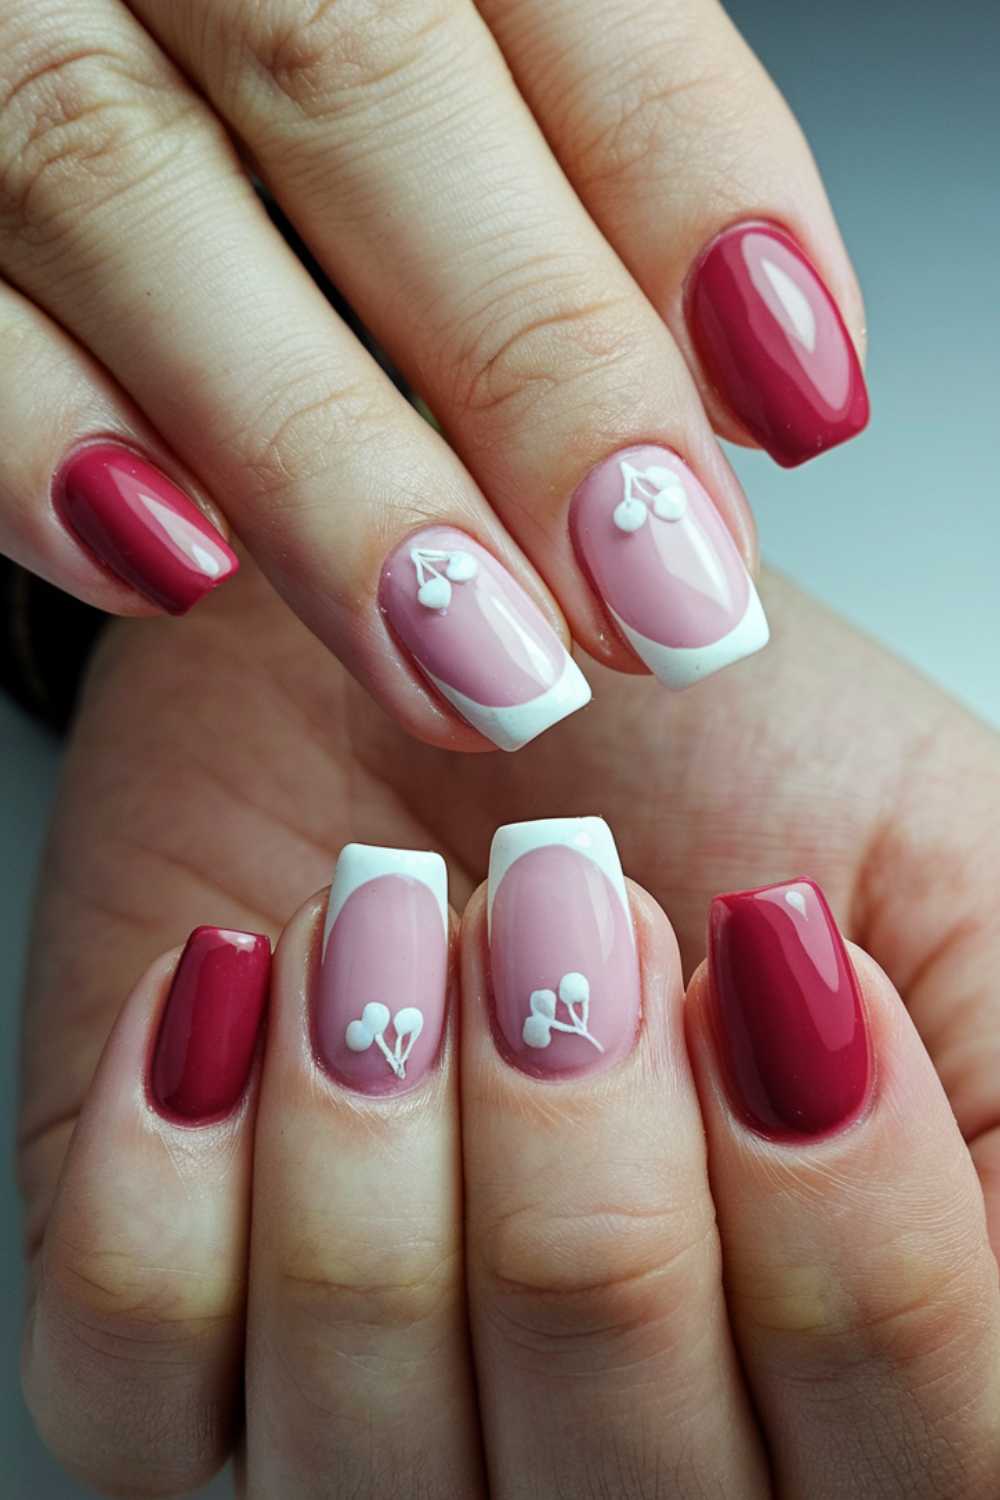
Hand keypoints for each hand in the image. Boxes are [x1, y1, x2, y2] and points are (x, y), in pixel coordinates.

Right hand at [0, 0, 866, 751]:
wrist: (86, 23)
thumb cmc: (274, 57)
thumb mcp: (451, 44)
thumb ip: (576, 150)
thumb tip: (743, 365)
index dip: (692, 189)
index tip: (796, 400)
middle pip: (355, 83)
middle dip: (531, 363)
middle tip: (656, 590)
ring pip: (125, 189)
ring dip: (322, 462)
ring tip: (476, 657)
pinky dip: (41, 438)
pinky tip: (172, 570)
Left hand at [17, 562, 999, 1493]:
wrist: (449, 634)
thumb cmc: (701, 749)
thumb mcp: (940, 869)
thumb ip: (995, 1084)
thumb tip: (890, 1141)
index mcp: (835, 1363)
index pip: (912, 1467)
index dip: (856, 1247)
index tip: (777, 964)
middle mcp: (619, 1438)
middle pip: (632, 1482)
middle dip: (589, 1148)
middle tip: (566, 894)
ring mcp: (381, 1418)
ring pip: (371, 1456)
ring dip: (379, 1130)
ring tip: (392, 911)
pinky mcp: (170, 1346)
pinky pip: (137, 1388)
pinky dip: (174, 1175)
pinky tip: (237, 991)